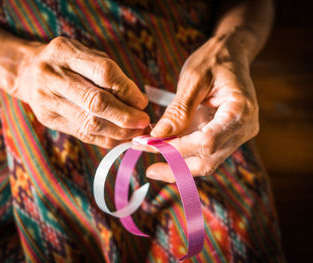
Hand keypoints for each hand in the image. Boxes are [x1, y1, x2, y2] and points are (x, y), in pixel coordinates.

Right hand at [13, 37, 149, 147]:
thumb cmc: (66, 62)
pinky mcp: (48, 119)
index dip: (127, 90)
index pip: (103, 72)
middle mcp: (53, 76)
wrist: (27, 72)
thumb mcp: (86, 55)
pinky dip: (105, 139)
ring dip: (118, 131)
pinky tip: (120, 137)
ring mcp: (47, 100)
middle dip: (125, 116)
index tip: (142, 101)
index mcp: (65, 52)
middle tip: (144, 121)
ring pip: (89, 123)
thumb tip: (138, 102)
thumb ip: (110, 74)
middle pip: (95, 102)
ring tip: (135, 132)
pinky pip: (82, 134)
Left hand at [147, 36, 258, 181]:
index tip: (148, 145)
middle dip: (176, 168)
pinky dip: (183, 155)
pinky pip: (204, 153)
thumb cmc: (213, 61)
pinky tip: (164, 152)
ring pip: (206, 162)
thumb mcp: (193, 79)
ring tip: (153, 164)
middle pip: (208, 160)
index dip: (176, 148)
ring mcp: (236, 135)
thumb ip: (178, 110)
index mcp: (240, 111)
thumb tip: (157, 136)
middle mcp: (243, 129)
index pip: (206, 142)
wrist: (230, 54)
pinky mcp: (225, 136)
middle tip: (150, 169)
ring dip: (178, 166)